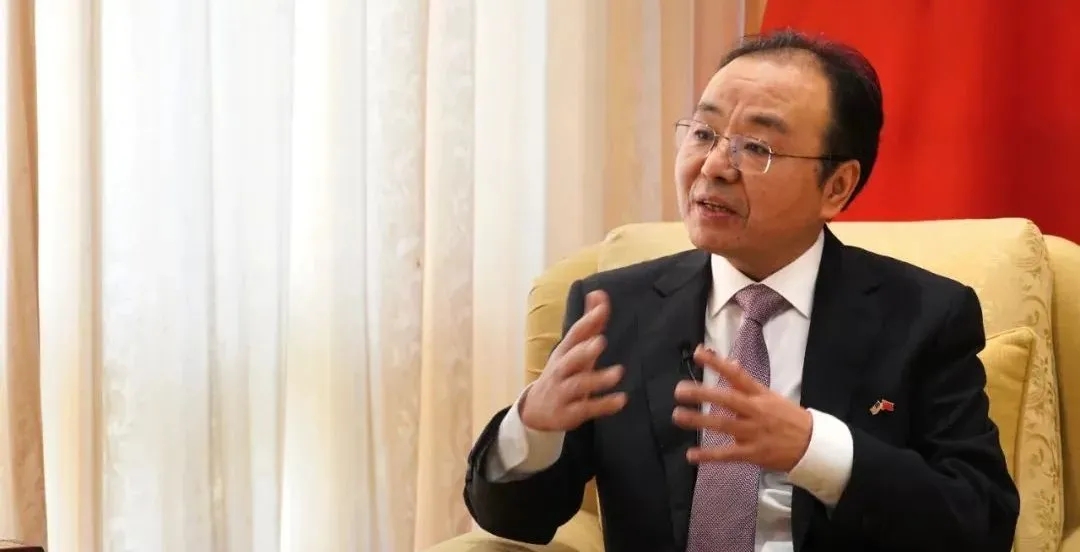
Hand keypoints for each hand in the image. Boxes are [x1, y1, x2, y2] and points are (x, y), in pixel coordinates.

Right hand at [519, 290, 627, 431]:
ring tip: (618, 373)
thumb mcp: (573, 349)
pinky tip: (621, 400)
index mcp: (564, 352)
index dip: (588, 320)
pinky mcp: (570, 413)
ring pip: (578, 384)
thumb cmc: (562, 373)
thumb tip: (598, 294)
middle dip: (584, 350)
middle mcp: (561, 370)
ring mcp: (563, 392)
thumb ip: (589, 324)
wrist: (535, 410)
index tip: (602, 304)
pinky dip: (604, 405)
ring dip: (598, 378)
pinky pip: (587, 408)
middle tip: (601, 341)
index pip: (575, 334)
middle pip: (570, 359)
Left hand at [671, 345, 811, 471]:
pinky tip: (691, 455)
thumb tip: (732, 364)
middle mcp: (756, 411)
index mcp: (761, 395)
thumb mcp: (772, 396)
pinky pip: (727, 455)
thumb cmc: (789, 418)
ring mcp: (754, 433)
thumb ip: (748, 384)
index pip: (737, 375)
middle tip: (679, 391)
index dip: (718, 363)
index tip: (699, 353)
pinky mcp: (753, 453)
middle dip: (702, 394)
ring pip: (723, 426)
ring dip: (699, 421)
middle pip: (727, 400)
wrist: (814, 445)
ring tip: (678, 416)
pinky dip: (709, 455)